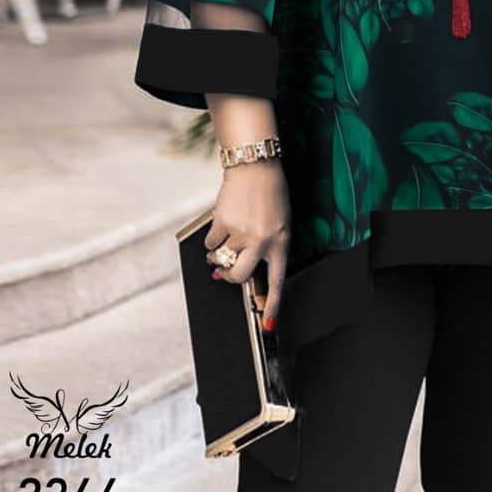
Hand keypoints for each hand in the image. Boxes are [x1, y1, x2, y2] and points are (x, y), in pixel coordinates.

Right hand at [205, 161, 290, 330]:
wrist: (255, 167)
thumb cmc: (270, 195)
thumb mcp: (279, 223)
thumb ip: (265, 247)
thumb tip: (231, 269)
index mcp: (280, 242)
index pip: (276, 282)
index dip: (272, 305)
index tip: (267, 325)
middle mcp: (262, 241)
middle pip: (238, 277)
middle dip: (228, 278)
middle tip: (224, 272)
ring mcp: (241, 233)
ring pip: (221, 260)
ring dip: (217, 255)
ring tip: (225, 240)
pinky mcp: (223, 223)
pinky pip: (210, 244)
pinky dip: (212, 239)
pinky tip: (222, 225)